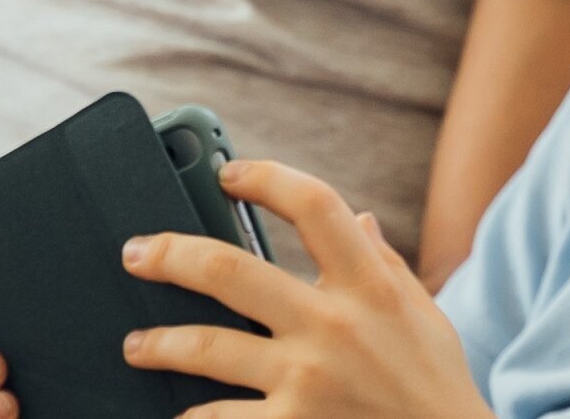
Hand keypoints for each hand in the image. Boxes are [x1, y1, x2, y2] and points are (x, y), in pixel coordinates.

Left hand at [116, 160, 489, 418]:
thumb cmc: (433, 383)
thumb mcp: (422, 314)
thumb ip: (383, 265)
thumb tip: (357, 220)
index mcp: (368, 285)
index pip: (314, 206)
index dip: (265, 179)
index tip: (229, 175)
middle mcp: (332, 326)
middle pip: (230, 270)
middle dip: (170, 255)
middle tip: (136, 253)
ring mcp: (306, 381)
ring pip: (205, 347)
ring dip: (158, 343)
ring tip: (136, 344)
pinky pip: (219, 418)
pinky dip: (190, 418)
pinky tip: (175, 415)